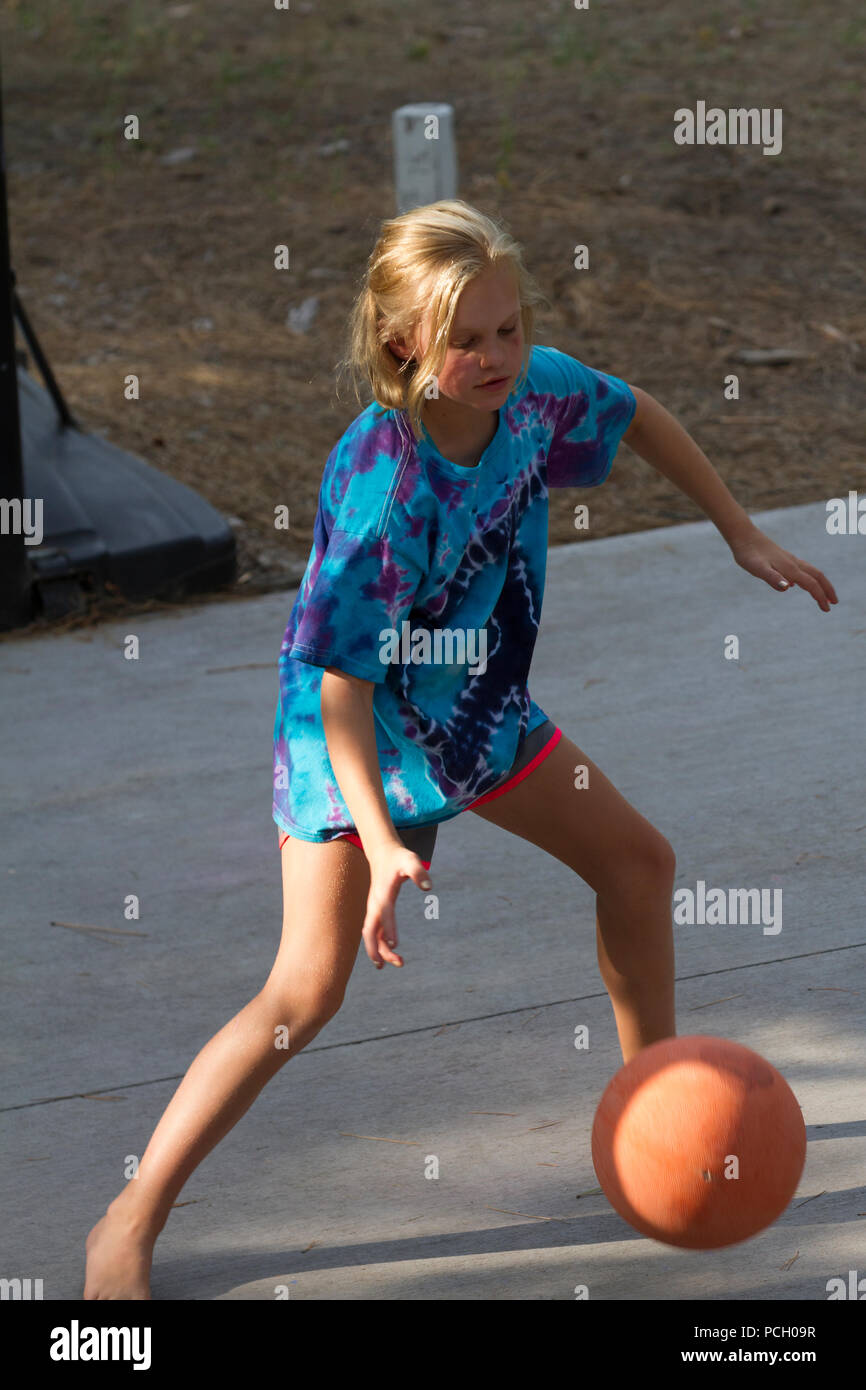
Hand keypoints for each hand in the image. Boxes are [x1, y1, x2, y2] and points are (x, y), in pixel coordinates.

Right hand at [362, 843, 432, 969]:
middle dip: (379, 949)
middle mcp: (375, 905)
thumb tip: (429, 887)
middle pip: (371, 932)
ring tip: (399, 963)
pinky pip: (374, 932)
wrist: (382, 854)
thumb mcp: (411, 861)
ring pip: (371, 935)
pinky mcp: (376, 911)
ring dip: (380, 951)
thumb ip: (419, 873)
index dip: (389, 930)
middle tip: (398, 962)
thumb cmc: (399, 858)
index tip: (396, 946)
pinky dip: (380, 944)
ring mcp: (373, 909)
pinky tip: (390, 954)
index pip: (385, 915)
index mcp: (383, 895)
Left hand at [730, 529, 837, 611]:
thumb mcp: (757, 568)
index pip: (811, 584)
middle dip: (827, 589)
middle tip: (834, 602)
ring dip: (819, 583)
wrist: (743, 535)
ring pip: (810, 571)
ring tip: (821, 594)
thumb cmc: (748, 553)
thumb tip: (788, 587)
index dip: (820, 597)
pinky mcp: (782, 558)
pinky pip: (800, 569)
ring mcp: (788, 559)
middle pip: (817, 576)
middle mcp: (792, 563)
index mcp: (789, 568)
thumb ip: (772, 578)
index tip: (827, 610)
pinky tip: (797, 584)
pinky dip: (806, 577)